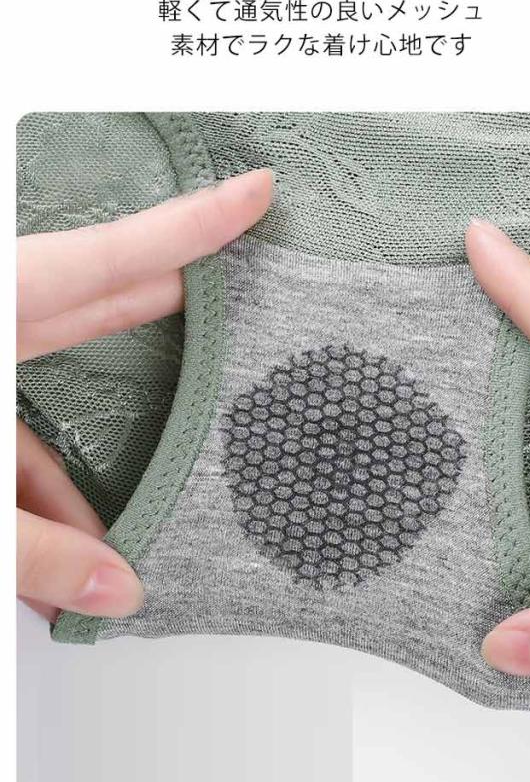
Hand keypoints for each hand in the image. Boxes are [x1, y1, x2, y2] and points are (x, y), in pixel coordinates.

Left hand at [17, 168, 273, 622]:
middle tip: (243, 311)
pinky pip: (11, 439)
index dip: (191, 223)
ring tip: (109, 549)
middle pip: (95, 306)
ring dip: (74, 474)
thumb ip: (34, 551)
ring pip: (44, 399)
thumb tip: (118, 592)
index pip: (109, 257)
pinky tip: (51, 559)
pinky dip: (33, 495)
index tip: (254, 189)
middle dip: (168, 318)